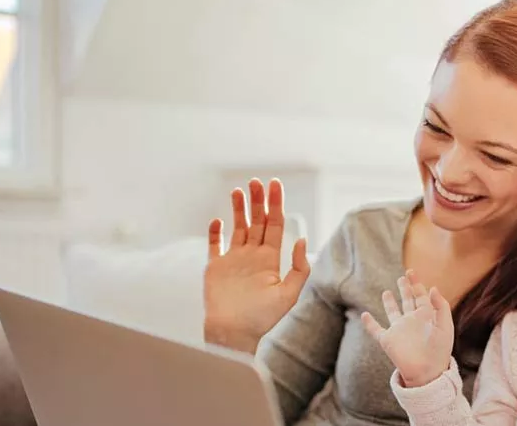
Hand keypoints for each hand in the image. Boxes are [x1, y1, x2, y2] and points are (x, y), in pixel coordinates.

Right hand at [204, 178, 310, 353]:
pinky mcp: (215, 268)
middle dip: (258, 201)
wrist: (234, 335)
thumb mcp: (289, 294)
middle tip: (257, 182)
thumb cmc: (263, 319)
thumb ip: (299, 268)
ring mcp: (233, 261)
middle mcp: (252, 257)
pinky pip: (214, 246)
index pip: (274, 225)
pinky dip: (215, 233)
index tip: (275, 185)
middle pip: (256, 222)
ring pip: (237, 228)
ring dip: (239, 209)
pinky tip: (218, 220)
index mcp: (270, 260)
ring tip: (239, 190)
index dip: (275, 204)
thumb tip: (301, 240)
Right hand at [362, 272, 454, 387]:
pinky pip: (375, 330)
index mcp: (426, 318)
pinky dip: (369, 323)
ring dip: (389, 303)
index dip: (417, 285)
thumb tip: (433, 288)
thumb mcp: (445, 326)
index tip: (412, 273)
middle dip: (405, 289)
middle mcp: (412, 322)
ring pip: (393, 313)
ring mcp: (399, 331)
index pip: (421, 297)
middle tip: (404, 276)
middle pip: (408, 302)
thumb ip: (441, 306)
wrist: (427, 372)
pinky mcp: (388, 340)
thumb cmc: (439, 351)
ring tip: (387, 292)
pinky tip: (364, 315)